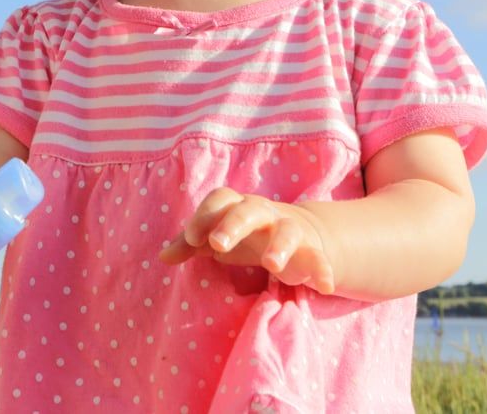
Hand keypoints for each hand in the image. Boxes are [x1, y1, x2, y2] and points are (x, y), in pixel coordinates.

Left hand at [159, 187, 334, 293]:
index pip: (220, 200)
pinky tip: (324, 286)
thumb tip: (162, 256)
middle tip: (217, 243)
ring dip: (280, 246)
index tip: (191, 238)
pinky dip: (322, 269)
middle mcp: (263, 213)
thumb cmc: (246, 234)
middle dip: (234, 224)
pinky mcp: (311, 249)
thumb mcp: (218, 237)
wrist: (298, 231)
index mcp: (237, 207)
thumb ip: (191, 244)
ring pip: (286, 230)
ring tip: (272, 266)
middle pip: (249, 209)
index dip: (205, 215)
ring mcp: (289, 228)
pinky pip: (319, 257)